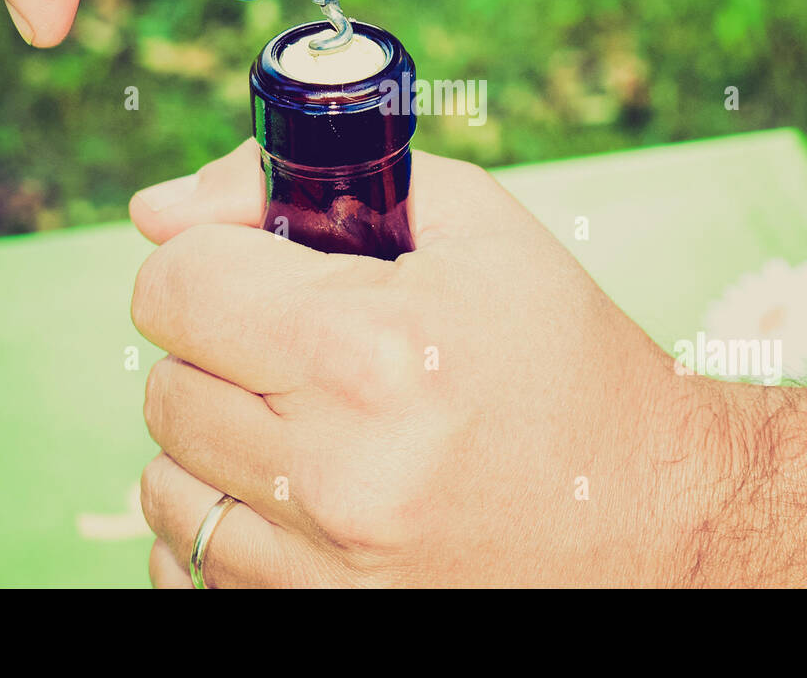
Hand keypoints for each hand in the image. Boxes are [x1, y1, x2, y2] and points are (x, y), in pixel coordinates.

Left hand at [127, 140, 738, 586]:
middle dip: (220, 347)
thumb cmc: (562, 354)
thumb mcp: (468, 225)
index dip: (206, 258)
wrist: (653, 514)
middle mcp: (336, 471)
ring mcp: (324, 570)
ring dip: (217, 438)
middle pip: (164, 384)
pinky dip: (225, 518)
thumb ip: (300, 182)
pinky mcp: (317, 624)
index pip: (176, 285)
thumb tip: (153, 209)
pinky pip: (187, 563)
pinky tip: (299, 495)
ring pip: (166, 479)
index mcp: (371, 348)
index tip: (249, 267)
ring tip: (309, 424)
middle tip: (304, 349)